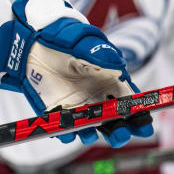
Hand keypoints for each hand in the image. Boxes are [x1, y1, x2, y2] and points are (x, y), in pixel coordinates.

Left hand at [0, 0, 153, 147]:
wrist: (31, 40)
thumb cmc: (62, 38)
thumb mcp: (81, 43)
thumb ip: (98, 54)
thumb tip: (117, 64)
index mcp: (109, 82)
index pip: (130, 103)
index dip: (139, 116)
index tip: (142, 125)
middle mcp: (97, 98)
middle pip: (114, 122)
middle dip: (120, 132)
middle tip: (119, 133)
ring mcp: (78, 107)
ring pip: (90, 128)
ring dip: (91, 134)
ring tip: (88, 133)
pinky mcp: (57, 111)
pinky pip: (63, 128)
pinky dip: (65, 132)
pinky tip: (64, 132)